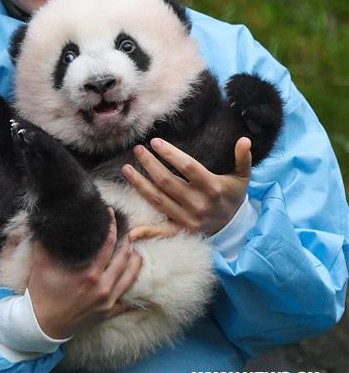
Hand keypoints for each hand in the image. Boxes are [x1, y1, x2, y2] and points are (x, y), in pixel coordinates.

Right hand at [27, 210, 142, 338]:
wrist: (42, 324)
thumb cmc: (41, 293)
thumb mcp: (40, 264)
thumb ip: (44, 242)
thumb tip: (43, 221)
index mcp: (89, 272)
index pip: (108, 244)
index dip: (112, 227)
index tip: (112, 214)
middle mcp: (102, 286)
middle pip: (124, 259)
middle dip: (127, 242)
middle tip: (127, 231)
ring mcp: (107, 301)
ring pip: (130, 278)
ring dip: (135, 262)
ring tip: (135, 251)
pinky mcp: (108, 313)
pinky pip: (127, 303)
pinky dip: (135, 293)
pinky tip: (139, 286)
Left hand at [122, 137, 251, 236]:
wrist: (235, 227)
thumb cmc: (233, 196)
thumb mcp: (242, 178)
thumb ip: (243, 159)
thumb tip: (245, 140)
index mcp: (212, 188)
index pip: (187, 167)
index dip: (170, 154)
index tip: (155, 142)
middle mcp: (198, 204)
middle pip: (167, 181)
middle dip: (150, 164)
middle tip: (138, 150)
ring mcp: (188, 219)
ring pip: (158, 200)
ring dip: (140, 184)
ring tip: (126, 169)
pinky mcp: (181, 230)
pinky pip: (161, 231)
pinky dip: (146, 231)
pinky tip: (130, 230)